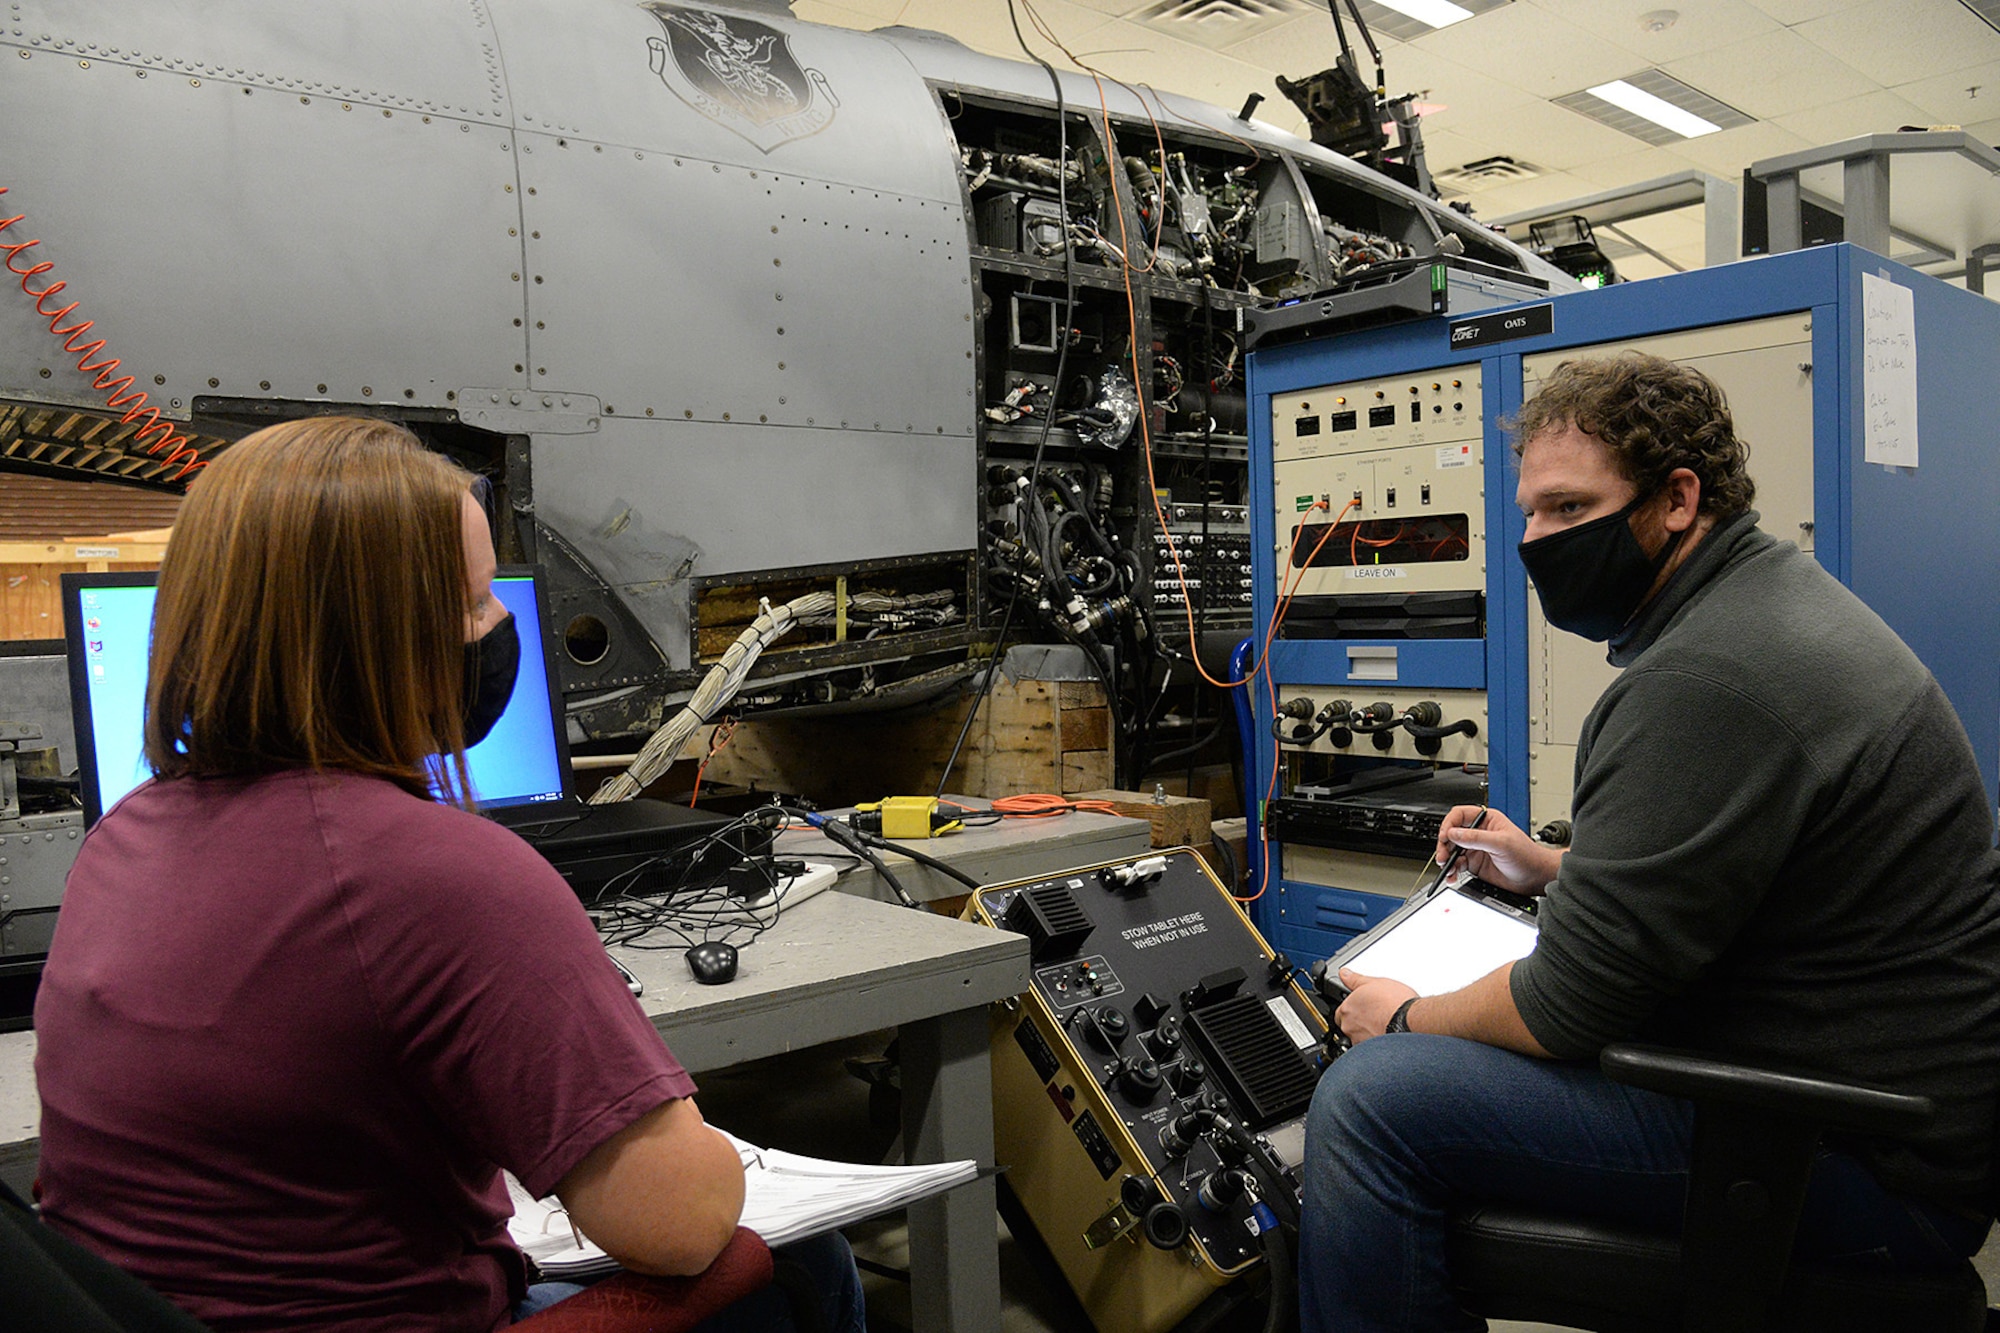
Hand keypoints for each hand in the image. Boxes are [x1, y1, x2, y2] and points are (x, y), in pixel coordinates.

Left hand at [1333, 969, 1416, 1043]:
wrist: (1410, 1021)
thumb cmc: (1395, 1003)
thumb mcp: (1374, 982)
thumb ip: (1354, 979)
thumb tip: (1344, 974)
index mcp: (1347, 1009)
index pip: (1340, 1011)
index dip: (1352, 1009)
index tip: (1361, 1007)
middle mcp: (1349, 1027)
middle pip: (1348, 1026)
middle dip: (1359, 1022)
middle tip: (1374, 1016)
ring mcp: (1359, 1041)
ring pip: (1358, 1038)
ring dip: (1367, 1033)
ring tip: (1382, 1025)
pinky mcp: (1371, 1052)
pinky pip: (1369, 1049)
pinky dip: (1375, 1044)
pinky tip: (1386, 1035)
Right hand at [1433, 806, 1560, 895]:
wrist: (1535, 877)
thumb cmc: (1527, 855)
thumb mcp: (1501, 843)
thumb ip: (1476, 838)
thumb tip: (1454, 833)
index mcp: (1486, 820)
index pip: (1459, 815)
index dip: (1449, 824)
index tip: (1445, 836)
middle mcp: (1479, 833)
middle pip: (1452, 834)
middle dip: (1444, 845)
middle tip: (1443, 856)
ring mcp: (1476, 849)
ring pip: (1452, 851)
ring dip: (1446, 859)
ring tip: (1446, 867)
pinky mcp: (1475, 864)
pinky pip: (1457, 865)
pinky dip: (1452, 871)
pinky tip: (1452, 875)